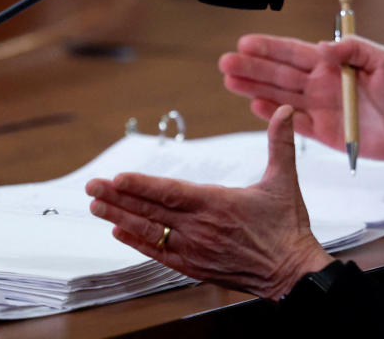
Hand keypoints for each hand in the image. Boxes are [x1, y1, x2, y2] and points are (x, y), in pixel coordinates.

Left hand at [85, 105, 331, 298]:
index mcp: (219, 204)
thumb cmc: (287, 227)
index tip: (117, 177)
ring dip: (120, 217)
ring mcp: (195, 249)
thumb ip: (282, 143)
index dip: (141, 185)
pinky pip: (158, 253)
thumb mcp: (285, 180)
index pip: (171, 192)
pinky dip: (137, 242)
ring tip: (96, 205)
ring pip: (149, 231)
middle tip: (92, 185)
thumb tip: (286, 110)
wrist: (291, 272)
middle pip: (151, 211)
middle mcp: (201, 228)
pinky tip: (119, 232)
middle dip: (118, 197)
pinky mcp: (194, 266)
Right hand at [219, 34, 383, 173]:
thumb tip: (322, 47)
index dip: (270, 48)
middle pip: (280, 73)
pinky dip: (274, 115)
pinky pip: (292, 123)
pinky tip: (254, 106)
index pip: (296, 52)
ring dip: (254, 88)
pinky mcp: (324, 133)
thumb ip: (355, 50)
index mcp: (336, 63)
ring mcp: (321, 108)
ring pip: (280, 96)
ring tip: (229, 81)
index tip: (244, 42)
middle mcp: (323, 83)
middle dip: (252, 67)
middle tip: (224, 62)